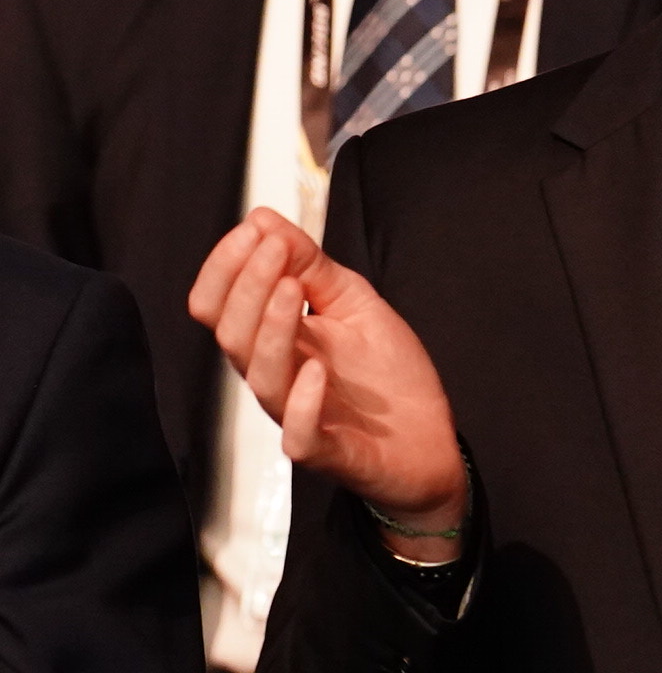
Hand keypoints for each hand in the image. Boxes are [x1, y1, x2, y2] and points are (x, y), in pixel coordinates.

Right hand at [187, 209, 465, 559]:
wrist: (430, 443)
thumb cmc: (388, 378)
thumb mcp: (355, 305)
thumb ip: (313, 268)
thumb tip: (264, 221)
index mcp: (275, 342)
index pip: (220, 307)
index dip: (227, 268)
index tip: (254, 231)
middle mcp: (278, 377)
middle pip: (231, 336)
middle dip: (247, 286)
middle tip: (274, 250)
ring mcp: (299, 416)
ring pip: (260, 377)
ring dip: (271, 329)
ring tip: (288, 289)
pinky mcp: (328, 451)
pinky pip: (298, 434)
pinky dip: (303, 401)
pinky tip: (315, 369)